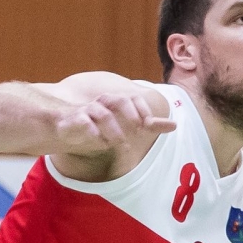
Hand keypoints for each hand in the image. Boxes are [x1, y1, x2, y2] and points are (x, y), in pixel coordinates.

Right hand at [52, 88, 172, 160]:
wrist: (68, 128)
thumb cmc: (102, 125)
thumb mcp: (128, 124)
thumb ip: (149, 124)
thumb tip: (175, 125)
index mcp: (115, 101)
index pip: (132, 98)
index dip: (142, 109)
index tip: (148, 124)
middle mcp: (101, 103)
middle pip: (117, 100)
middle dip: (129, 114)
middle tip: (137, 129)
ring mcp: (86, 110)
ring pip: (101, 113)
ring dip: (114, 129)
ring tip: (121, 143)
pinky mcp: (72, 121)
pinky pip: (82, 122)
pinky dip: (93, 133)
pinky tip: (102, 144)